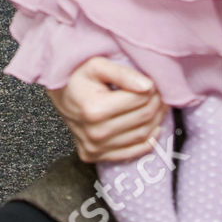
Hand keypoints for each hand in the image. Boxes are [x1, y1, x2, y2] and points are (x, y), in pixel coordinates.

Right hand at [47, 57, 165, 163]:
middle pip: (141, 119)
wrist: (57, 94)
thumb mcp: (96, 65)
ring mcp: (94, 148)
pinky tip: (153, 127)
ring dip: (156, 121)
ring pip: (140, 136)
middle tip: (163, 93)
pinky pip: (130, 152)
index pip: (138, 100)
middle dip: (157, 104)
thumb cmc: (76, 75)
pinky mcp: (95, 156)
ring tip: (160, 106)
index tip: (158, 81)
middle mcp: (95, 133)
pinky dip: (147, 142)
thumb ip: (122, 73)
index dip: (154, 90)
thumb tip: (148, 86)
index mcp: (94, 109)